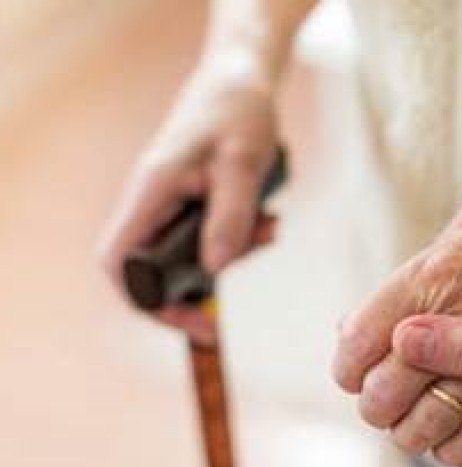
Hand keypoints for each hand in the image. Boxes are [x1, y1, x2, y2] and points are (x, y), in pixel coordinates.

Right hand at [97, 47, 279, 342]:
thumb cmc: (238, 111)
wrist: (242, 80)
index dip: (145, 300)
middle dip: (193, 294)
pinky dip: (238, 240)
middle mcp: (152, 203)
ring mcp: (170, 206)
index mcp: (151, 192)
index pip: (119, 263)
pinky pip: (209, 240)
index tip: (190, 320)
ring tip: (269, 232)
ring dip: (228, 258)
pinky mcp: (193, 205)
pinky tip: (269, 224)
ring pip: (186, 258)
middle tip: (225, 317)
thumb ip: (231, 215)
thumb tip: (215, 270)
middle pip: (151, 272)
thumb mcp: (243, 163)